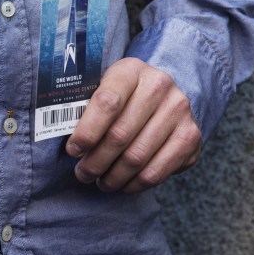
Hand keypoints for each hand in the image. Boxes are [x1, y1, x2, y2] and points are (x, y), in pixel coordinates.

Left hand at [66, 57, 201, 193]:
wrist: (164, 96)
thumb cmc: (122, 97)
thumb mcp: (102, 89)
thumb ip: (84, 107)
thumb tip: (62, 137)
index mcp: (131, 70)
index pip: (107, 103)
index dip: (87, 131)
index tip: (73, 150)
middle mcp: (159, 86)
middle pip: (120, 134)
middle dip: (95, 161)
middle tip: (82, 174)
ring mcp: (179, 111)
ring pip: (137, 156)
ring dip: (113, 176)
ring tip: (100, 182)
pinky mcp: (191, 136)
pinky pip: (158, 170)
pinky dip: (136, 184)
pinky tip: (123, 185)